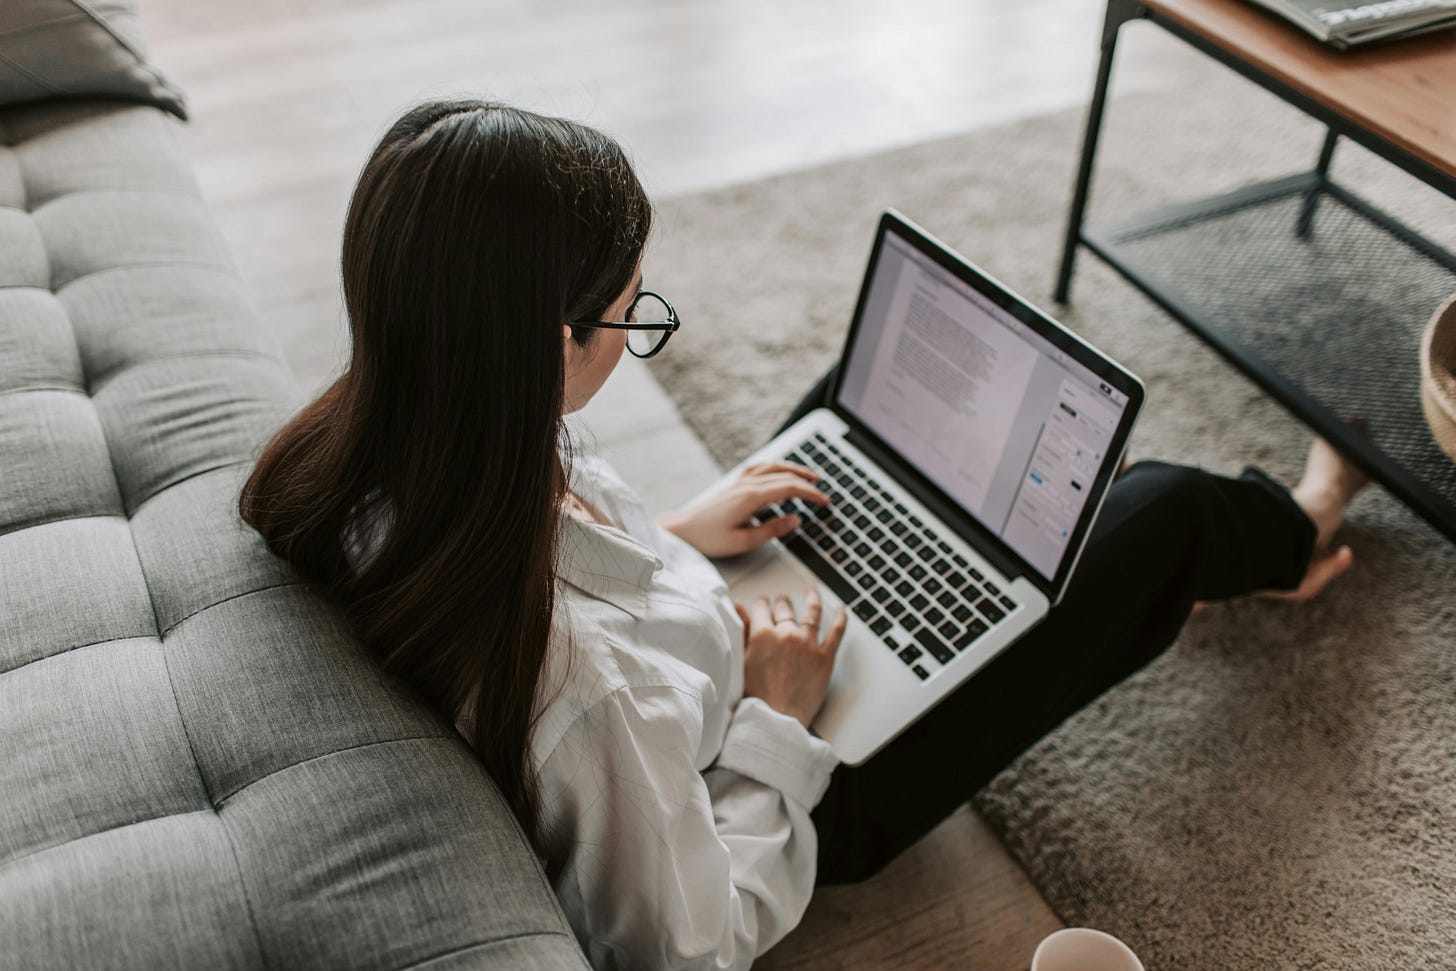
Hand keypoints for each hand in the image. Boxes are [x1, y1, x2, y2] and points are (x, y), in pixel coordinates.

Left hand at [657, 461, 828, 557]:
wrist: (682, 530)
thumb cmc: (709, 538)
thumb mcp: (743, 541)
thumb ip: (772, 530)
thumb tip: (796, 519)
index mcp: (751, 497)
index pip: (789, 488)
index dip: (810, 494)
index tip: (825, 502)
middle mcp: (746, 484)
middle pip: (784, 475)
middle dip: (807, 482)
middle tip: (823, 492)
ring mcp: (739, 482)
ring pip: (772, 467)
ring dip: (794, 469)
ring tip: (809, 476)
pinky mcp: (734, 485)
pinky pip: (760, 467)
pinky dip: (775, 466)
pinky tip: (780, 471)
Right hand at [736, 589, 847, 727]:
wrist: (775, 720)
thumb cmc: (755, 697)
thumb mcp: (742, 661)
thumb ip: (742, 632)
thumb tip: (739, 608)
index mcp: (762, 634)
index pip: (762, 608)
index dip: (761, 604)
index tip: (763, 603)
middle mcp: (786, 634)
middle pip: (785, 609)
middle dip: (782, 603)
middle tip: (781, 601)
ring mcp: (808, 644)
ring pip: (812, 613)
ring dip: (811, 599)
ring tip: (811, 593)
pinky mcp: (825, 658)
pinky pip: (837, 632)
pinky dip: (840, 618)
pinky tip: (841, 610)